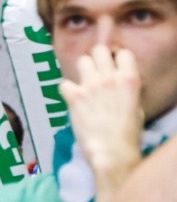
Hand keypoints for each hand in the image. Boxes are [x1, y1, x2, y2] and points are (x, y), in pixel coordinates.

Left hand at [59, 46, 142, 173]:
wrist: (112, 151)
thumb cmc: (128, 134)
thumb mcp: (137, 107)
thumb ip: (128, 91)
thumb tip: (120, 85)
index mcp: (130, 80)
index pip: (123, 53)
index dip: (115, 59)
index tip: (111, 67)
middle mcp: (110, 78)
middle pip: (99, 50)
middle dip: (96, 59)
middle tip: (94, 72)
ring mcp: (91, 86)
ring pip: (81, 60)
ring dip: (81, 71)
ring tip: (82, 84)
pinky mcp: (75, 97)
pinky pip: (63, 83)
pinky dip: (66, 91)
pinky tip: (70, 99)